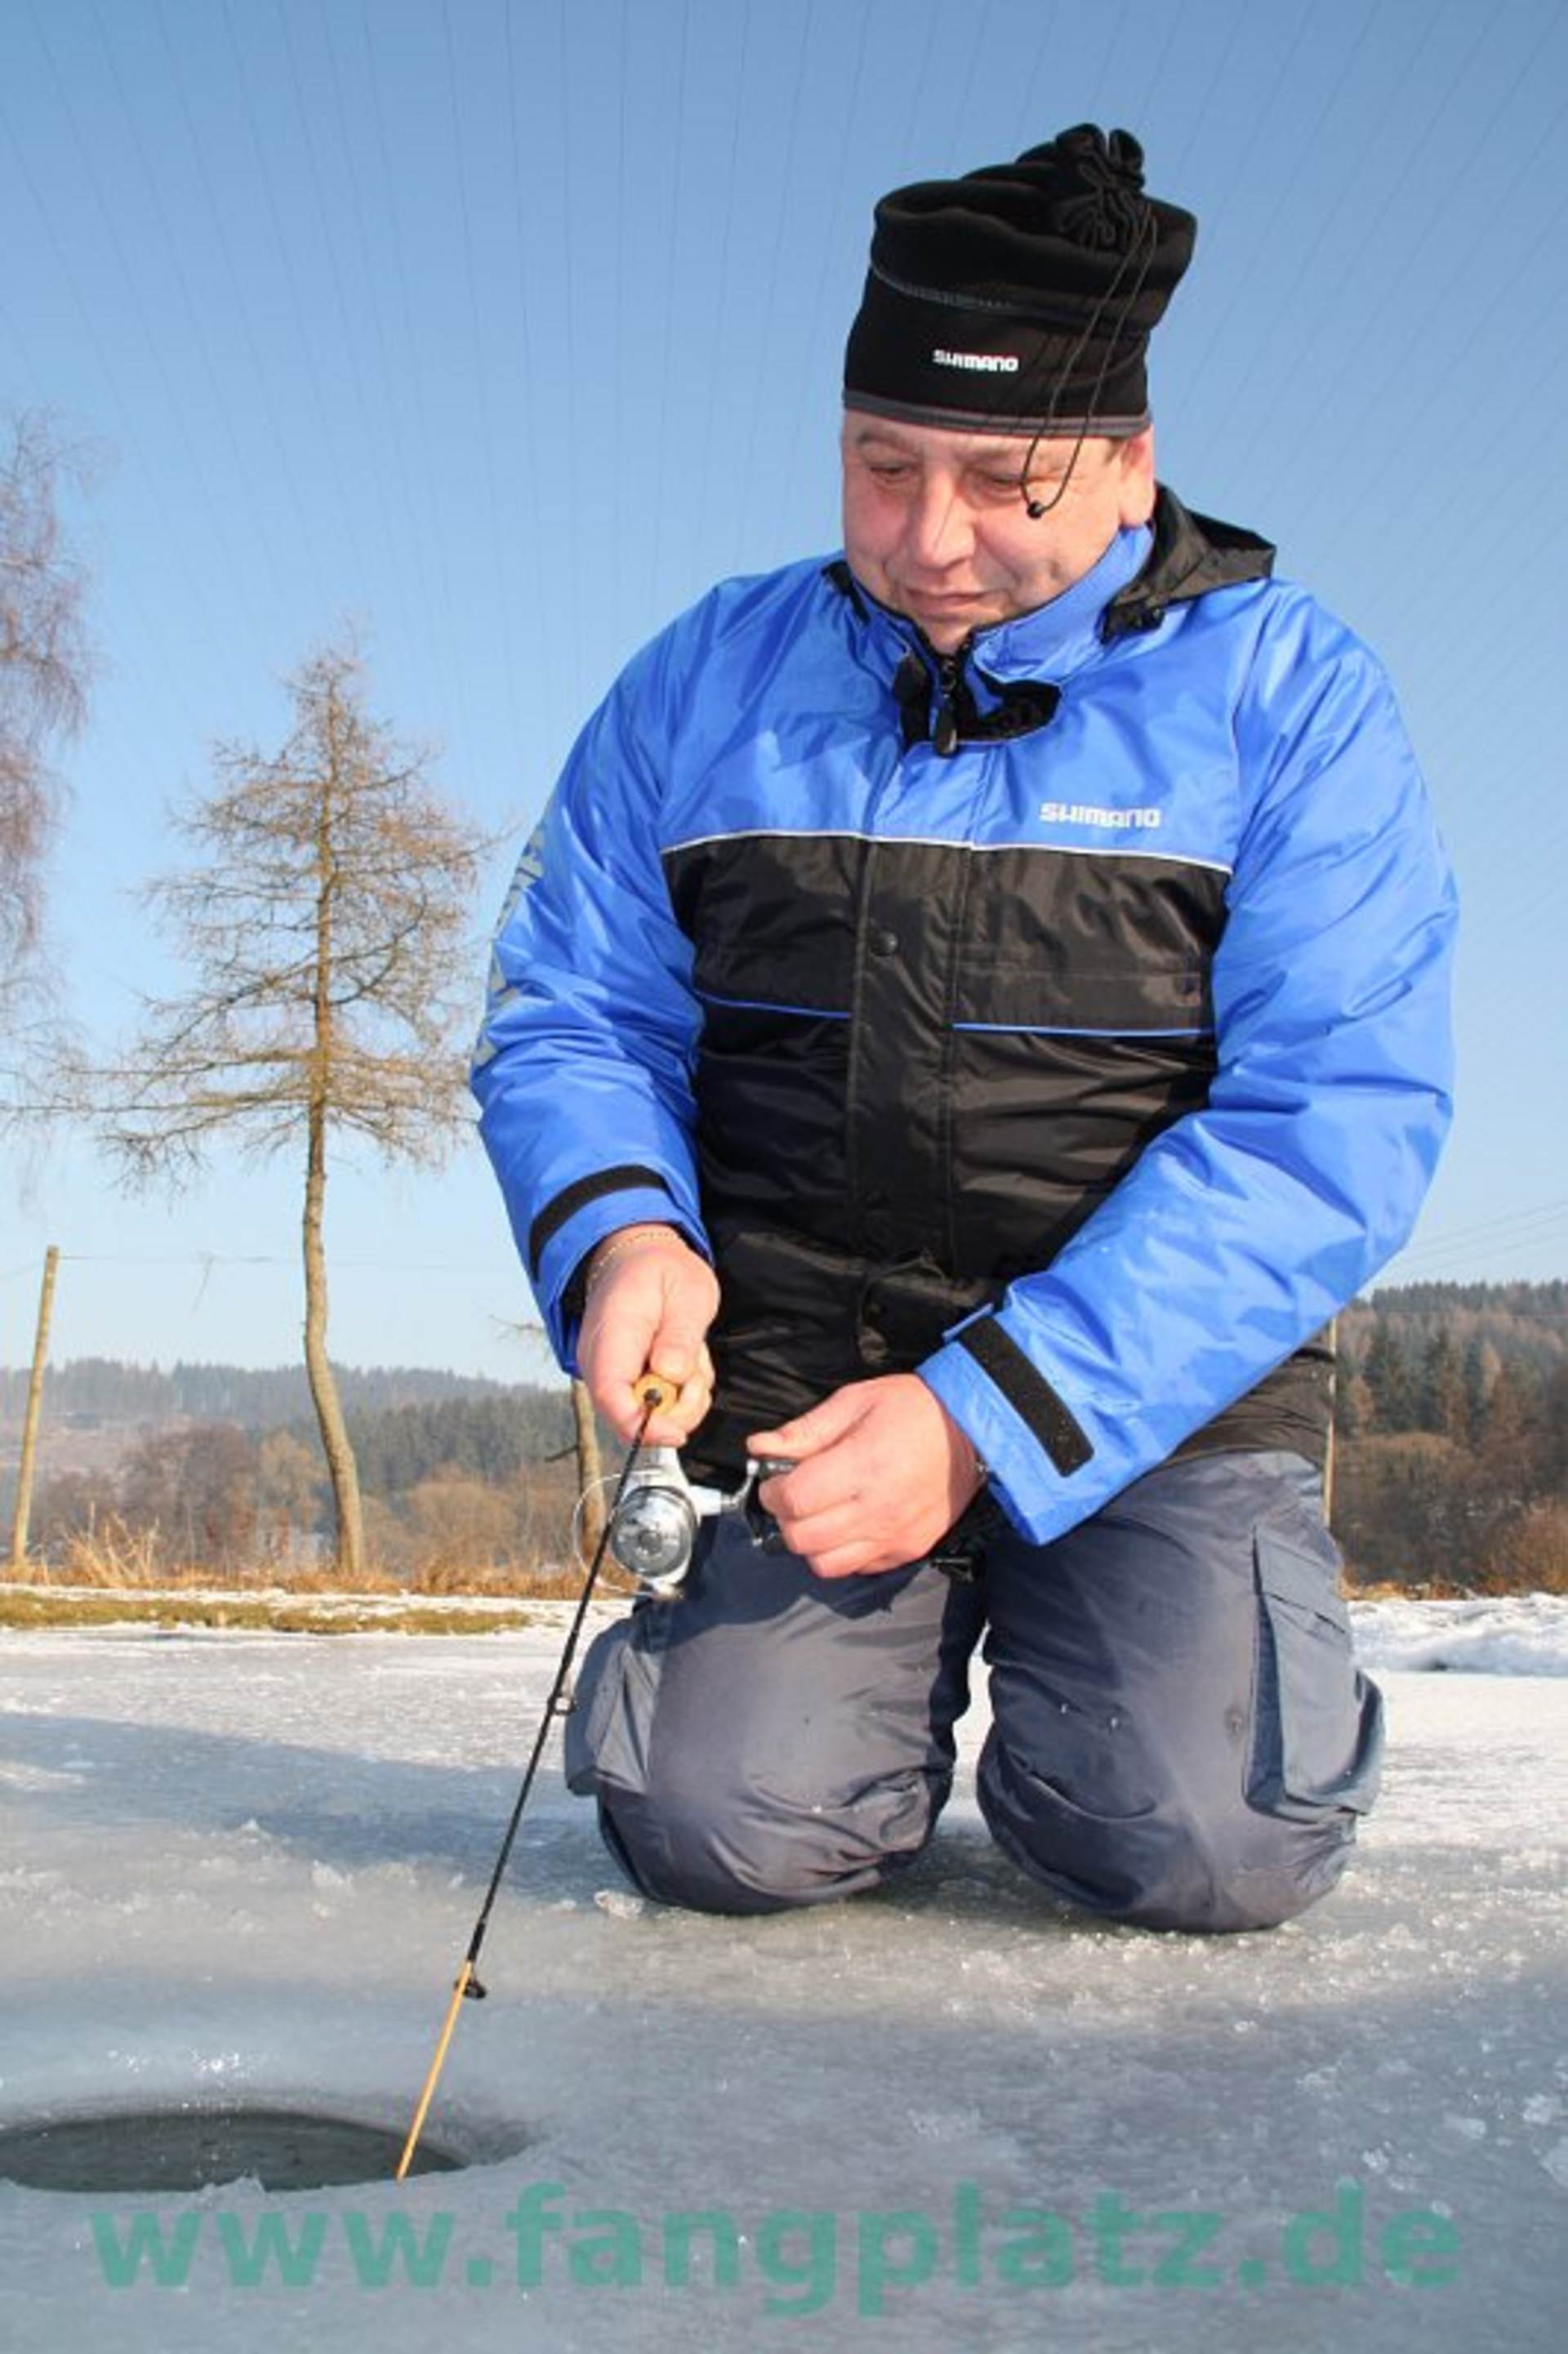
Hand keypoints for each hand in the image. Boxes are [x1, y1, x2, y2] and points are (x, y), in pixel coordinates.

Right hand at [577, 1225, 719, 1446]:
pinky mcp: (621, 1380)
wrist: (636, 1258)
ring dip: (681, 1399)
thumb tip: (671, 1376)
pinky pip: (652, 1407)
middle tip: (697, 1374)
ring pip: (645, 1417)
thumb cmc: (659, 1270)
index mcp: (612, 1335)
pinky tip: (680, 1361)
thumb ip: (680, 1336)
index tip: (678, 1431)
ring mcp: (608, 1372)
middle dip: (674, 1412)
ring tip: (689, 1355)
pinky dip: (678, 1394)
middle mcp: (600, 1361)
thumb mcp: (687, 1292)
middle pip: (629, 1417)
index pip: (612, 1396)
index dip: (643, 1425)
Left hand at [747, 1374, 985, 1577]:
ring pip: (825, 1565)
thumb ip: (805, 1430)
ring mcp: (894, 1536)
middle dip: (786, 1518)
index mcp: (862, 1466)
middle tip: (794, 1495)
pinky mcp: (909, 1550)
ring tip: (819, 1514)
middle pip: (802, 1539)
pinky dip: (842, 1553)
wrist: (974, 1430)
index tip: (775, 1479)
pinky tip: (848, 1524)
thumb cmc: (915, 1409)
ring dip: (811, 1542)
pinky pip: (857, 1568)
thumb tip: (760, 1447)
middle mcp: (878, 1509)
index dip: (772, 1492)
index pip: (794, 1501)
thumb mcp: (856, 1401)